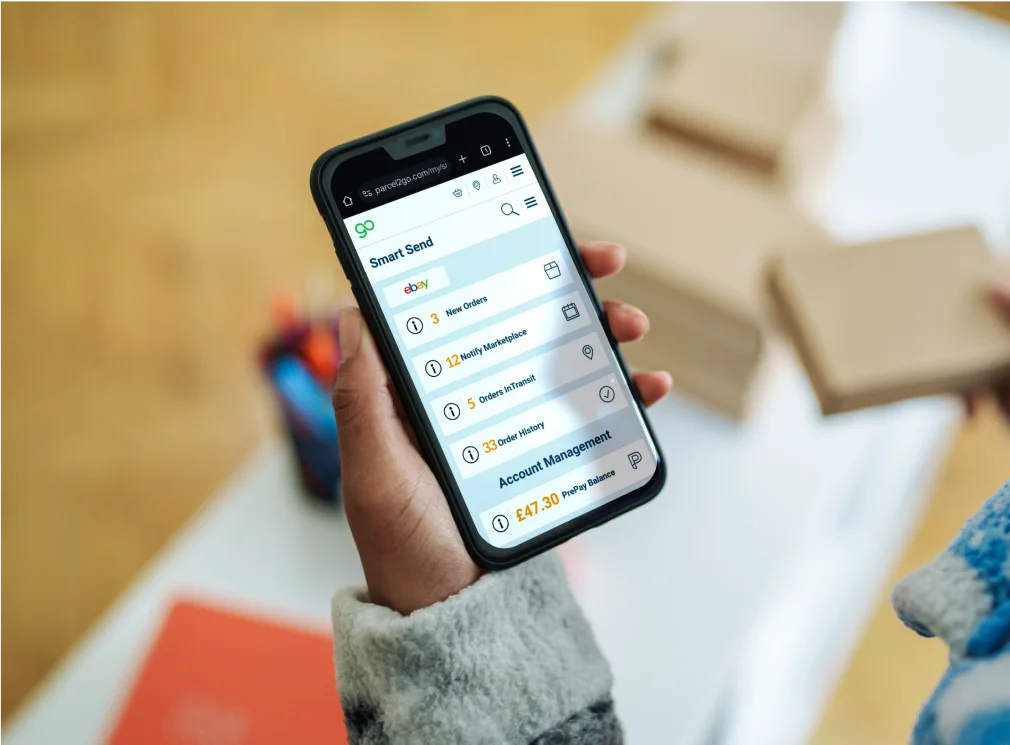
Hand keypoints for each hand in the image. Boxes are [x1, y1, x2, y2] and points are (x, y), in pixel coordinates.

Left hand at [332, 241, 671, 613]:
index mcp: (422, 387)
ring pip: (565, 355)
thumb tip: (354, 309)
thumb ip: (364, 396)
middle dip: (568, 283)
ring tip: (632, 326)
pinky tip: (650, 386)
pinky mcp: (548, 450)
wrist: (455, 614)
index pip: (460, 302)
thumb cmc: (404, 547)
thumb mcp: (375, 470)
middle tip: (605, 265)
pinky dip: (627, 393)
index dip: (495, 260)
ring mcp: (514, 420)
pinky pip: (593, 411)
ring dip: (605, 329)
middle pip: (523, 317)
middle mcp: (471, 392)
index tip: (533, 232)